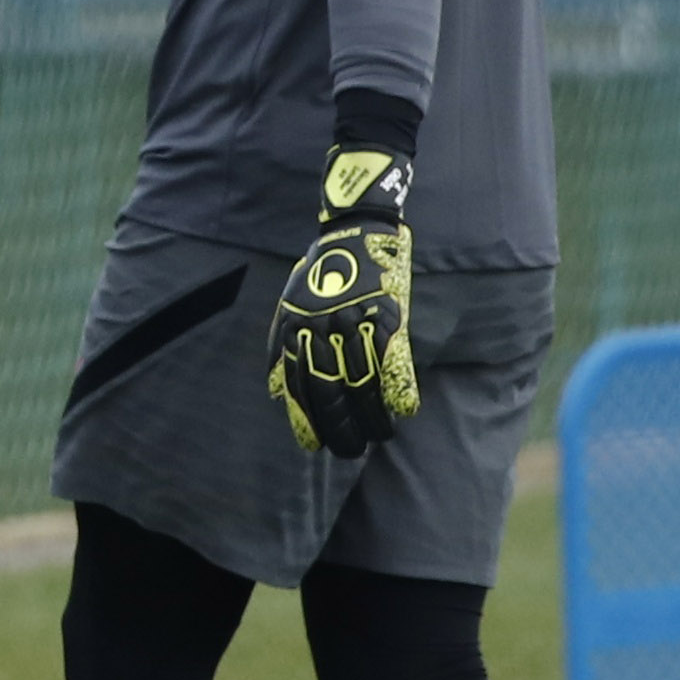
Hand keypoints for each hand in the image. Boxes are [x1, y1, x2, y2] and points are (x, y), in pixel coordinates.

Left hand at [265, 146, 420, 456]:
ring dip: (373, 418)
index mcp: (295, 329)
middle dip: (341, 430)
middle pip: (331, 393)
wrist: (355, 228)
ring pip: (364, 385)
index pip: (299, 388)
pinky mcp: (390, 314)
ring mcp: (358, 323)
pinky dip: (400, 390)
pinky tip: (404, 412)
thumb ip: (279, 347)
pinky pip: (395, 362)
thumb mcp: (288, 304)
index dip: (308, 421)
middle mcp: (323, 330)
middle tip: (351, 451)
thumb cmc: (319, 270)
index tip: (316, 446)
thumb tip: (274, 392)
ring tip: (380, 437)